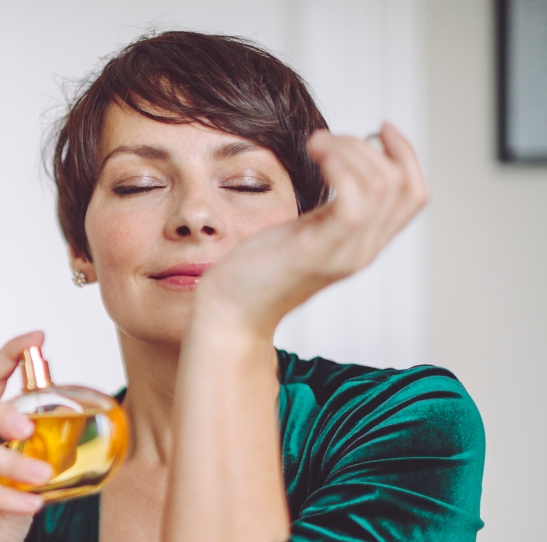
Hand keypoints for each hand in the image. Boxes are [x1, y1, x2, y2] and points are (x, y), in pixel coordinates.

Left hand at [197, 122, 428, 334]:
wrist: (231, 311)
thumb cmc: (259, 269)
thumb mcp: (306, 231)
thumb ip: (332, 209)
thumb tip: (343, 164)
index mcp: (364, 243)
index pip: (414, 194)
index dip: (405, 154)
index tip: (379, 128)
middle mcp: (362, 250)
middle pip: (402, 185)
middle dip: (367, 147)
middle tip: (324, 140)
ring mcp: (343, 254)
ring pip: (381, 186)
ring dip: (349, 150)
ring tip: (315, 144)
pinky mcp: (316, 253)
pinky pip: (353, 204)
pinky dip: (340, 168)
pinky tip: (315, 156)